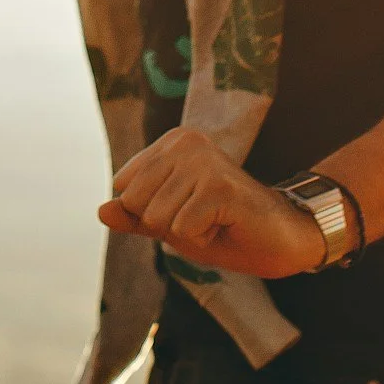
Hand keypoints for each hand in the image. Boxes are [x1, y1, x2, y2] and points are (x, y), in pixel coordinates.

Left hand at [98, 127, 325, 278]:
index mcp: (170, 143)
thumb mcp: (170, 223)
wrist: (282, 239)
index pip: (124, 190)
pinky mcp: (219, 186)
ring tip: (215, 220)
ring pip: (157, 218)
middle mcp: (185, 143)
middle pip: (136, 203)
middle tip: (203, 218)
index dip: (150, 214)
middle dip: (165, 225)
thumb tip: (100, 210)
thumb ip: (134, 217)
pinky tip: (226, 226)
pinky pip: (182, 230)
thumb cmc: (224, 228)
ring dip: (185, 233)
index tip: (186, 209)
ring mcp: (203, 161)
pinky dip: (202, 240)